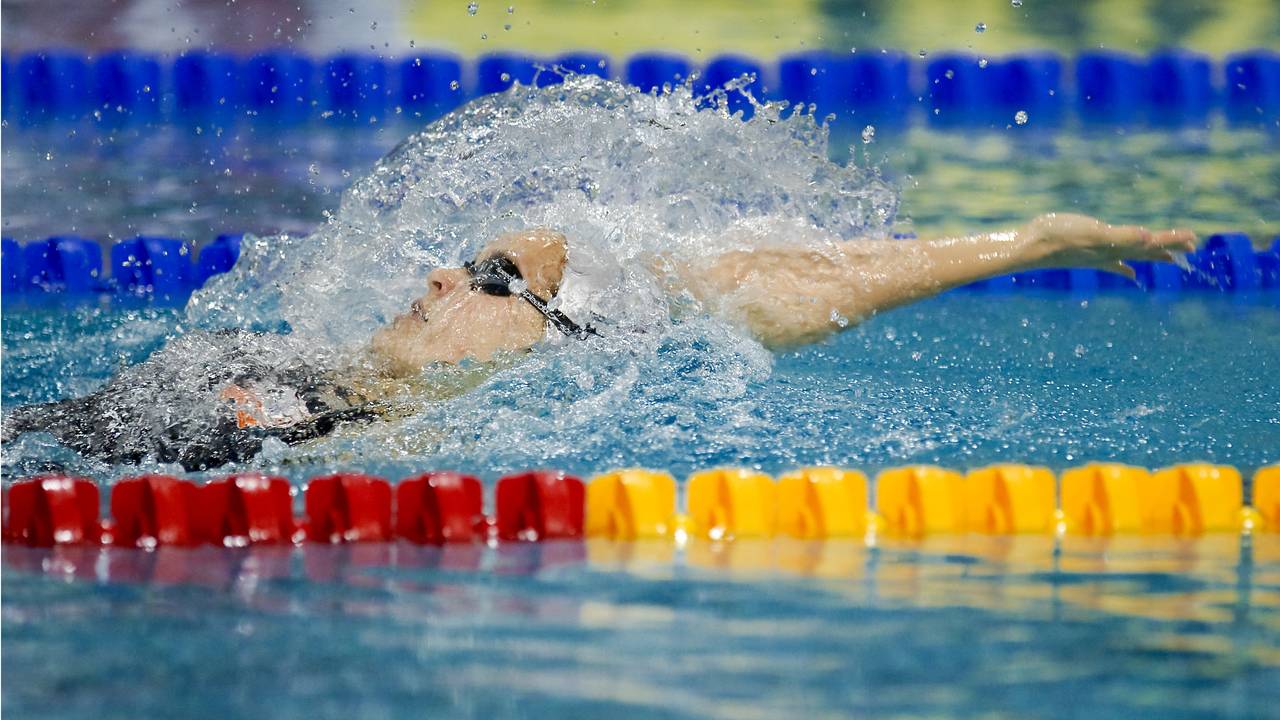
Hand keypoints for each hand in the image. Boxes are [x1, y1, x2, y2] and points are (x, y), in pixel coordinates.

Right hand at [1024, 212, 1197, 280]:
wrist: (1030, 248)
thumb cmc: (1059, 237)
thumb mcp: (1092, 232)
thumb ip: (1120, 236)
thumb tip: (1148, 237)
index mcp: (1116, 246)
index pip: (1151, 243)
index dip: (1172, 240)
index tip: (1194, 239)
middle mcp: (1111, 253)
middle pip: (1147, 251)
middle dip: (1169, 248)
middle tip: (1192, 247)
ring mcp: (1099, 255)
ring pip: (1132, 256)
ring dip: (1152, 256)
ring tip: (1171, 259)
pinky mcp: (1086, 254)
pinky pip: (1112, 261)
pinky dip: (1124, 266)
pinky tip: (1130, 273)